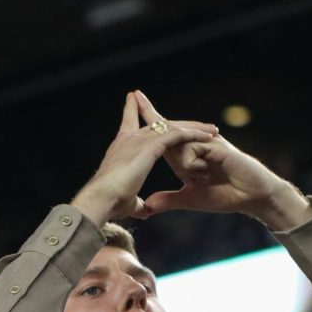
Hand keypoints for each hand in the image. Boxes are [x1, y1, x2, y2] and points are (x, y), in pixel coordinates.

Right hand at [71, 91, 216, 226]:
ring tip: (211, 131)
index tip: (134, 101)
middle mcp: (130, 139)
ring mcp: (140, 140)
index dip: (132, 112)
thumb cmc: (108, 203)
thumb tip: (145, 210)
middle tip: (197, 126)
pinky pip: (178, 135)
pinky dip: (194, 135)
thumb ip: (138, 203)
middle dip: (179, 124)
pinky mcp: (151, 145)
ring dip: (193, 129)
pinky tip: (208, 137)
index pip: (129, 125)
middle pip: (159, 124)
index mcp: (121, 148)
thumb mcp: (126, 202)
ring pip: (172, 127)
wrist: (101, 199)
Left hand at [134, 91, 311, 229]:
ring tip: (199, 178)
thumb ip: (169, 200)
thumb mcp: (190, 199)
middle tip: (136, 95)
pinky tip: (203, 176)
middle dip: (151, 114)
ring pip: (178, 143)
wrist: (250, 197)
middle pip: (168, 127)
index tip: (132, 102)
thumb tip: (147, 205)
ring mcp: (205, 143)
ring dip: (183, 164)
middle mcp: (193, 144)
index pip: (161, 134)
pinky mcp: (216, 146)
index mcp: (184, 155)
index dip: (148, 118)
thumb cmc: (224, 195)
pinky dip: (194, 166)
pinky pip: (193, 151)